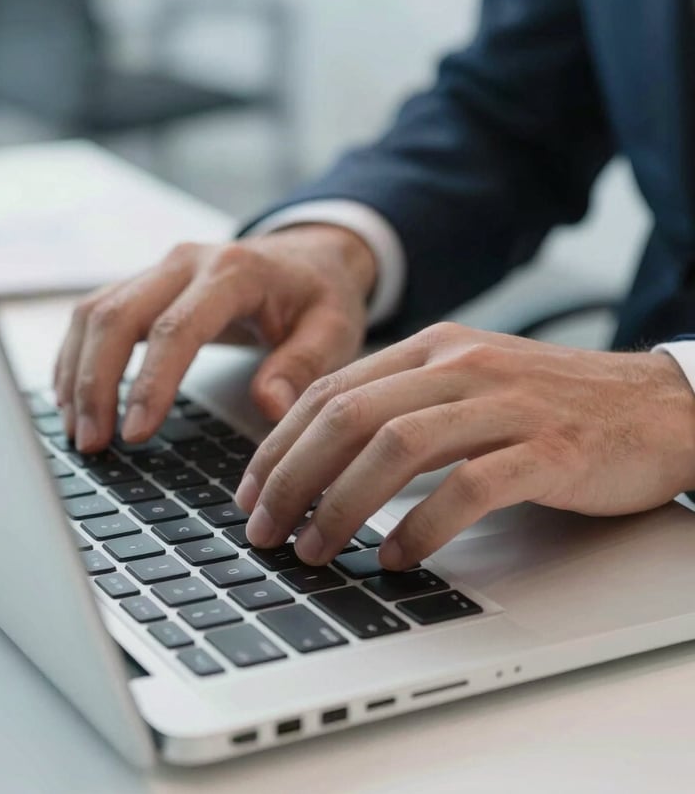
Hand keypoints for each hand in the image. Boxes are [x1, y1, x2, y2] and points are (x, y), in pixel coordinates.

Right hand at [53, 225, 376, 451]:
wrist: (309, 258)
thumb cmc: (321, 298)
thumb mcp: (334, 330)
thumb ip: (303, 367)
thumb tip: (270, 408)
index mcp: (234, 272)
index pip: (177, 328)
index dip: (150, 382)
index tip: (135, 434)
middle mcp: (187, 262)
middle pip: (118, 316)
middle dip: (96, 384)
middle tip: (92, 443)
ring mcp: (161, 268)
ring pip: (96, 312)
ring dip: (77, 373)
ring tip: (78, 431)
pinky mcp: (146, 282)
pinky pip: (96, 312)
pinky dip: (77, 355)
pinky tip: (73, 396)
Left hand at [236, 322, 694, 569]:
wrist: (656, 404)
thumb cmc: (553, 404)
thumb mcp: (468, 385)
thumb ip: (403, 405)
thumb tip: (324, 456)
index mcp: (433, 348)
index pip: (331, 391)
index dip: (278, 444)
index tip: (251, 492)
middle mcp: (461, 366)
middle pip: (349, 416)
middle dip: (293, 478)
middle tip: (264, 530)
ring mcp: (505, 404)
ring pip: (396, 448)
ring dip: (342, 505)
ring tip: (315, 550)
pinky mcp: (548, 448)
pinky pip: (467, 488)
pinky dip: (421, 526)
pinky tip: (397, 557)